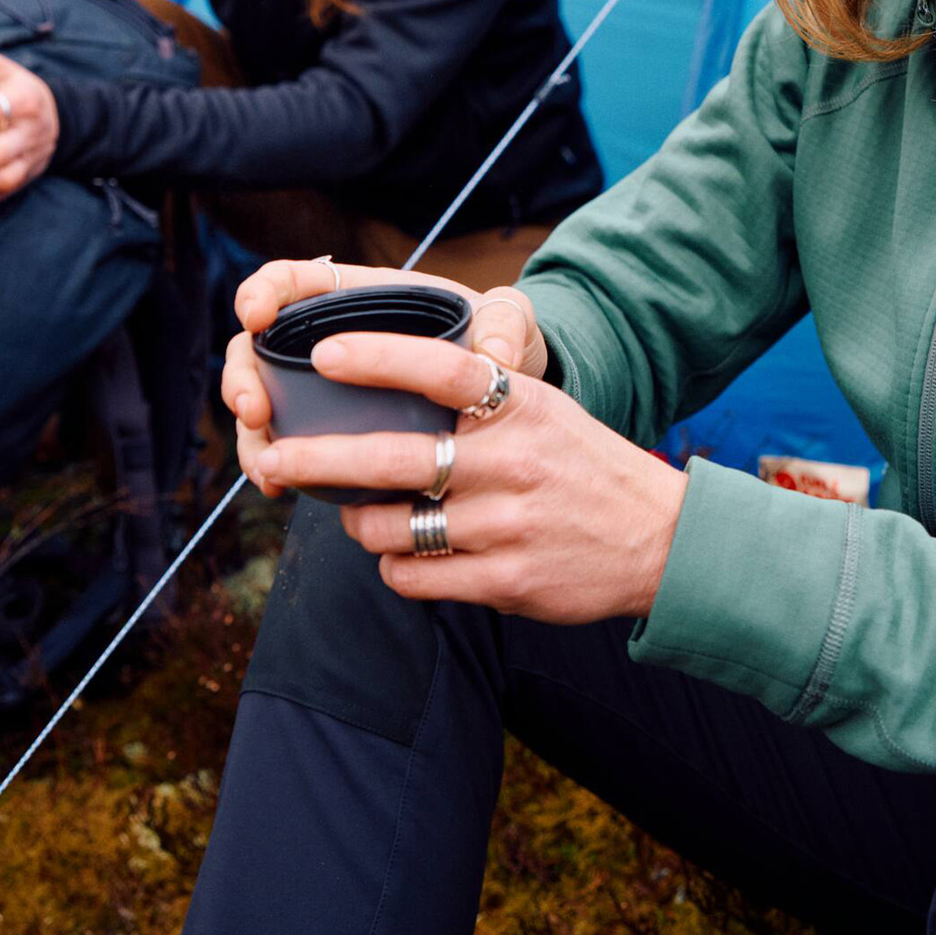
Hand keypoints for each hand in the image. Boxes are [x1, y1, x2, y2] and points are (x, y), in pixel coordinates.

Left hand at [219, 261, 681, 623]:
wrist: (660, 541)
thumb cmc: (585, 467)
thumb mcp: (544, 411)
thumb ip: (478, 400)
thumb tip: (388, 391)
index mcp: (521, 407)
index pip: (441, 369)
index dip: (378, 358)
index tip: (324, 352)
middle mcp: (511, 462)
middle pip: (392, 457)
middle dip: (318, 460)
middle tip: (275, 460)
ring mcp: (507, 525)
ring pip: (391, 527)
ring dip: (360, 524)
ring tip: (359, 515)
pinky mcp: (507, 581)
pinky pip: (416, 577)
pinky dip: (396, 567)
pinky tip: (405, 556)